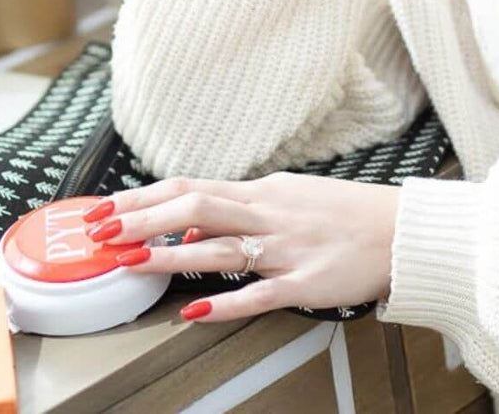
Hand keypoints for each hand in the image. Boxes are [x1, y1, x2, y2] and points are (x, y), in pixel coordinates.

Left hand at [81, 171, 401, 322]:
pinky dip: (227, 301)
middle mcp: (267, 213)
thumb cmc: (341, 213)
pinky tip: (196, 311)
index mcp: (259, 191)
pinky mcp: (306, 281)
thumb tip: (187, 232)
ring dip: (170, 255)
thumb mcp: (285, 198)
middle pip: (195, 206)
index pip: (188, 187)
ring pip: (221, 246)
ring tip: (129, 262)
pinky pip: (260, 292)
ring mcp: (286, 247)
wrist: (398, 230)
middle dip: (142, 219)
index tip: (104, 209)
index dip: (143, 198)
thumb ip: (236, 212)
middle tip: (101, 232)